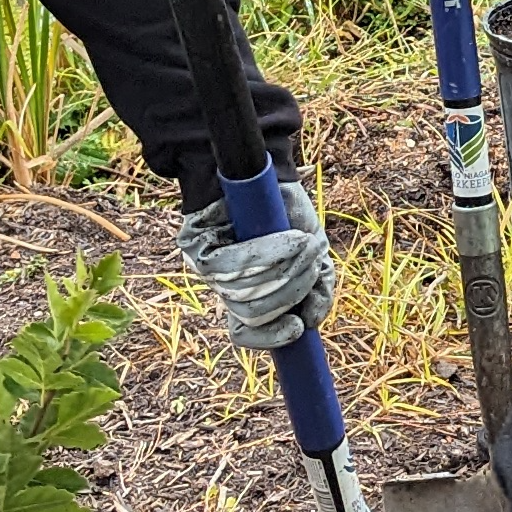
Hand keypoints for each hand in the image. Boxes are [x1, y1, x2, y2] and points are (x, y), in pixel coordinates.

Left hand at [179, 179, 336, 355]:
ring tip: (305, 244)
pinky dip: (266, 252)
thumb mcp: (313, 255)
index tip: (298, 329)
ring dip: (283, 269)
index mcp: (248, 294)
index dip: (270, 337)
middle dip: (289, 292)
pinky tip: (291, 238)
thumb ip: (318, 290)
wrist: (269, 174)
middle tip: (312, 264)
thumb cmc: (288, 214)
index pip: (246, 331)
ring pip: (241, 290)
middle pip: (251, 312)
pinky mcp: (194, 244)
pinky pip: (229, 263)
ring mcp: (206, 266)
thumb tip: (311, 323)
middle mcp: (223, 285)